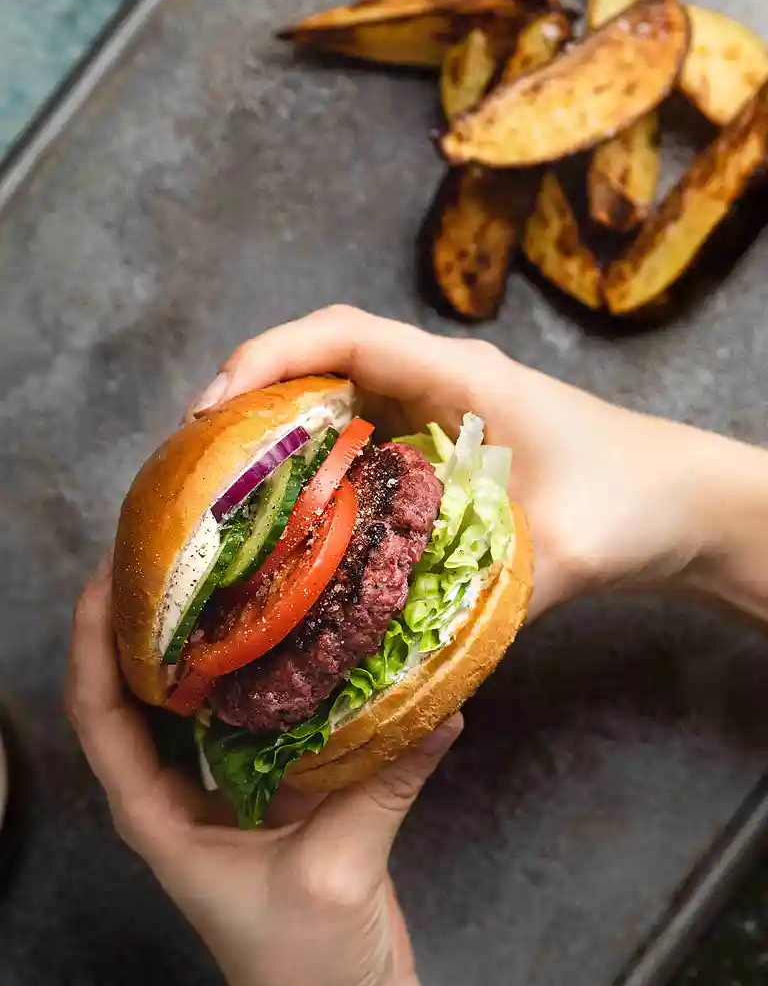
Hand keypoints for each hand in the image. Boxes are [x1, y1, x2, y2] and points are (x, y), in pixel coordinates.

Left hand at [68, 555, 458, 985]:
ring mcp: (224, 789)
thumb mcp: (336, 869)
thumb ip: (383, 782)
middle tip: (168, 547)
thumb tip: (442, 705)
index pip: (100, 715)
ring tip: (220, 567)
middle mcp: (178, 794)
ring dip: (196, 635)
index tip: (106, 574)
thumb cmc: (306, 965)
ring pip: (193, 697)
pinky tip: (292, 625)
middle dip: (138, 618)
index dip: (92, 642)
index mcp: (158, 817)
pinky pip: (256, 713)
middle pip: (133, 692)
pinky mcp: (270, 788)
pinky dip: (263, 668)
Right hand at [187, 305, 726, 618]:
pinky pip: (359, 440)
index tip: (214, 406)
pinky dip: (314, 466)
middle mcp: (440, 382)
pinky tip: (291, 520)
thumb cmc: (635, 500)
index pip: (347, 335)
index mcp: (462, 377)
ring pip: (335, 401)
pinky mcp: (440, 448)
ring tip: (221, 493)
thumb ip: (488, 593)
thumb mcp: (564, 550)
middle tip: (195, 466)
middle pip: (322, 362)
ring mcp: (438, 413)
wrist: (681, 502)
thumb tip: (393, 650)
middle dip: (249, 398)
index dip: (269, 357)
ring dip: (275, 435)